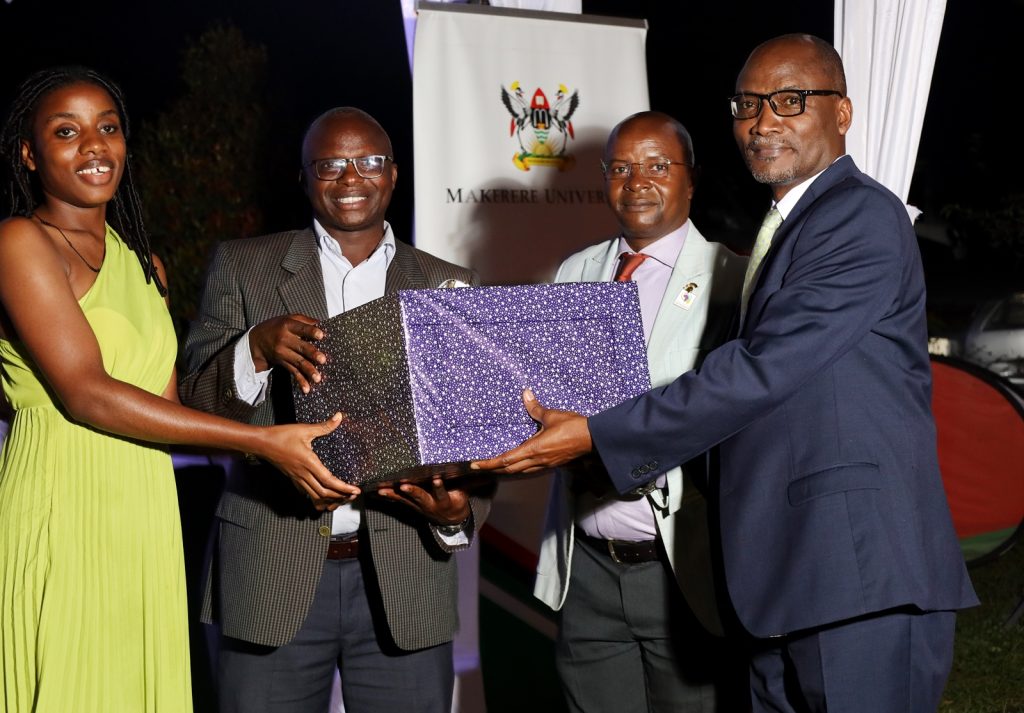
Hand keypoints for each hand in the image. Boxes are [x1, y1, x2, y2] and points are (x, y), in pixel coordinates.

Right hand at [249, 314, 325, 393]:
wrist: (256, 341)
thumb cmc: (277, 327)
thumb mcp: (289, 318)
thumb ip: (305, 320)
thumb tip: (323, 324)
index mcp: (288, 325)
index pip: (301, 328)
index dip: (311, 331)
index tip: (321, 335)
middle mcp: (284, 339)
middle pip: (301, 347)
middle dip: (312, 353)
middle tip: (323, 359)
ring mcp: (283, 353)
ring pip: (298, 362)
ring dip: (309, 370)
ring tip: (318, 378)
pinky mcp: (283, 363)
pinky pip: (293, 372)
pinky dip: (300, 381)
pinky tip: (307, 389)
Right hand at [259, 413, 360, 510]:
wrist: (261, 443)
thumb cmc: (281, 435)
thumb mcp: (304, 429)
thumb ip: (324, 426)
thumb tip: (339, 417)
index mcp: (308, 462)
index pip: (329, 480)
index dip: (343, 487)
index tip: (355, 490)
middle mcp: (303, 474)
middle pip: (324, 493)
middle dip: (340, 496)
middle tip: (353, 495)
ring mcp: (297, 478)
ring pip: (315, 495)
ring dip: (329, 499)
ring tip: (342, 497)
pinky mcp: (293, 478)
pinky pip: (306, 492)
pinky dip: (316, 497)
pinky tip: (323, 495)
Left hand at [376, 477, 471, 525]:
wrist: (450, 520)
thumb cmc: (458, 500)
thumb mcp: (466, 492)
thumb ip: (473, 481)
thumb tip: (487, 471)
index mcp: (444, 501)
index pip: (442, 493)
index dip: (439, 487)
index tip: (436, 479)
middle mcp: (430, 505)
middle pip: (420, 498)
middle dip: (412, 492)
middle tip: (403, 486)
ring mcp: (419, 507)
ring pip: (405, 500)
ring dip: (394, 495)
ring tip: (383, 490)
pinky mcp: (411, 506)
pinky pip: (398, 501)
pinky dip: (388, 496)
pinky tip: (378, 490)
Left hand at [471, 389, 591, 473]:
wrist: (593, 439)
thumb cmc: (573, 427)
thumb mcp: (552, 415)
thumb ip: (536, 408)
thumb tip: (525, 394)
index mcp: (534, 449)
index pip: (506, 460)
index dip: (489, 463)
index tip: (475, 464)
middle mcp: (537, 460)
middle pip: (510, 469)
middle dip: (494, 469)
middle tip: (481, 466)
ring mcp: (546, 464)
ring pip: (521, 471)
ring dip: (507, 470)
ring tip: (497, 466)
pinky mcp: (553, 464)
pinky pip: (532, 468)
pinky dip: (521, 467)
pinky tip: (520, 463)